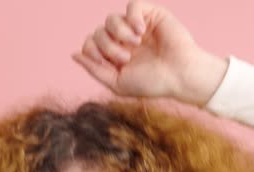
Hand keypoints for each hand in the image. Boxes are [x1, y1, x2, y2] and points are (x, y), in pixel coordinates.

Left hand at [72, 1, 225, 105]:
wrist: (180, 76)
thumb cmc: (152, 83)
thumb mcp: (117, 82)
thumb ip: (94, 69)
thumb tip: (73, 54)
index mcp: (114, 55)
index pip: (90, 44)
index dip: (91, 50)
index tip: (106, 61)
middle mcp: (123, 40)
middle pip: (98, 32)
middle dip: (107, 46)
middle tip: (126, 58)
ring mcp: (136, 26)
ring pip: (111, 19)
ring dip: (119, 33)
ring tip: (135, 44)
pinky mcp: (151, 15)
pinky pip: (132, 6)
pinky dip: (132, 17)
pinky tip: (140, 31)